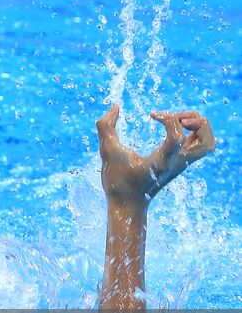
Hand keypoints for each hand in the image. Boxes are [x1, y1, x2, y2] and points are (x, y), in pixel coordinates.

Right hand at [97, 105, 215, 205]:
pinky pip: (198, 145)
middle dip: (196, 122)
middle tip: (178, 119)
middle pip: (207, 142)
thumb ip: (105, 126)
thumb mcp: (107, 152)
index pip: (178, 137)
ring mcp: (180, 164)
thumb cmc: (117, 181)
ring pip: (208, 143)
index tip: (152, 116)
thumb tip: (115, 106)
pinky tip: (171, 128)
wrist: (128, 205)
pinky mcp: (179, 164)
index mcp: (162, 162)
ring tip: (178, 121)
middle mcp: (177, 163)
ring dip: (198, 126)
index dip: (168, 119)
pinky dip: (192, 132)